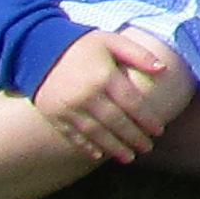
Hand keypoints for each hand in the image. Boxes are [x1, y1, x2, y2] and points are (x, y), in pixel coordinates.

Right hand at [33, 23, 188, 163]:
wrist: (36, 49)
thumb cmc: (81, 45)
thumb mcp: (112, 41)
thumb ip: (138, 54)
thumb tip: (164, 69)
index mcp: (104, 76)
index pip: (132, 103)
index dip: (147, 119)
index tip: (159, 131)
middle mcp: (87, 95)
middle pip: (116, 122)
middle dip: (133, 137)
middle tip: (147, 148)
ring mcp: (69, 108)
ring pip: (96, 133)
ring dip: (114, 147)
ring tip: (129, 157)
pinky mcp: (54, 115)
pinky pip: (73, 135)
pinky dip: (86, 146)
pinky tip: (98, 155)